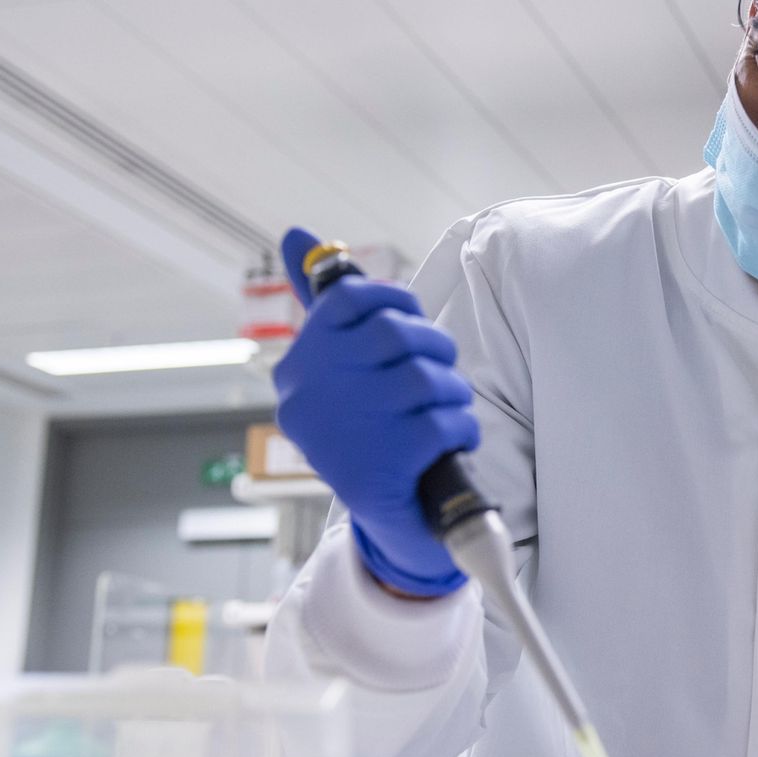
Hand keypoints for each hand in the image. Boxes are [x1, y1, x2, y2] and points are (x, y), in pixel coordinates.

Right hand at [273, 227, 478, 596]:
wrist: (394, 525)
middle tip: (440, 375)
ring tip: (445, 413)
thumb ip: (326, 304)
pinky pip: (446, 420)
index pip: (350, 300)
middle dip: (435, 349)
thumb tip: (295, 231)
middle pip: (396, 333)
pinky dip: (462, 429)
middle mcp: (309, 398)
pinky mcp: (379, 468)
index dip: (397, 303)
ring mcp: (343, 433)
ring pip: (427, 377)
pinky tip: (451, 443)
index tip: (411, 324)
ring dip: (453, 394)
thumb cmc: (373, 433)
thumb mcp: (345, 371)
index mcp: (298, 369)